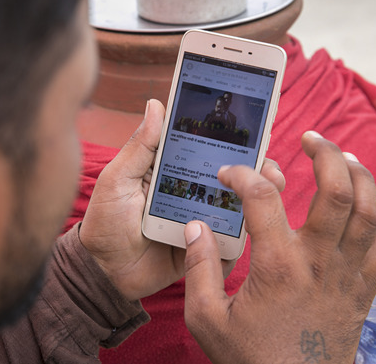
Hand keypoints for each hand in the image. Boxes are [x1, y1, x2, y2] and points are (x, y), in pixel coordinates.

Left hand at [79, 99, 283, 300]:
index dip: (229, 136)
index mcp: (171, 169)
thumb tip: (156, 104)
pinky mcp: (204, 247)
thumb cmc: (104, 221)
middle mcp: (190, 191)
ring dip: (257, 194)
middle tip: (267, 163)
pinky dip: (245, 231)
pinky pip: (230, 239)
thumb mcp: (117, 179)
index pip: (205, 147)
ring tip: (271, 185)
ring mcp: (199, 219)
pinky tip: (258, 221)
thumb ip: (139, 147)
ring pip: (236, 204)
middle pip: (230, 174)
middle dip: (254, 165)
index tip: (254, 123)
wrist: (103, 271)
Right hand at [183, 131, 375, 363]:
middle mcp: (319, 263)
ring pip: (371, 211)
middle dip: (326, 154)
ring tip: (342, 157)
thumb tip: (195, 227)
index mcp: (277, 266)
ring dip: (360, 175)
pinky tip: (374, 203)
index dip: (242, 174)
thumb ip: (199, 269)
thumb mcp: (206, 318)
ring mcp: (348, 275)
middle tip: (309, 139)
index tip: (229, 174)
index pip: (262, 198)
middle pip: (338, 191)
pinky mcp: (364, 290)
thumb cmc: (251, 359)